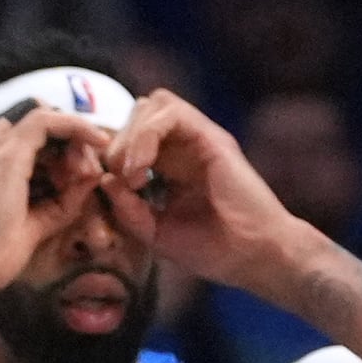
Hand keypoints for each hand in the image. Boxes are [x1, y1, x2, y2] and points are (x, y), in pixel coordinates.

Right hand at [0, 104, 117, 299]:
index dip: (58, 149)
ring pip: (44, 119)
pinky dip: (76, 128)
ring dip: (75, 141)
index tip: (79, 172)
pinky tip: (97, 142)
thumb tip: (92, 177)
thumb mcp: (37, 220)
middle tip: (88, 173)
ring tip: (88, 174)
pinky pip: (47, 121)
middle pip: (36, 126)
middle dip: (70, 144)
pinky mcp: (7, 154)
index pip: (26, 137)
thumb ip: (62, 199)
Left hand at [99, 91, 313, 298]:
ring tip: (133, 174)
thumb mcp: (156, 233)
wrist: (257, 258)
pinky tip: (143, 166)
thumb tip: (105, 178)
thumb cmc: (216, 252)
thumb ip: (127, 208)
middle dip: (118, 143)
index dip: (112, 155)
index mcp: (172, 167)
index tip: (113, 192)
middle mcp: (186, 147)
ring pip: (151, 104)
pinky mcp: (211, 136)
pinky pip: (168, 111)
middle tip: (123, 182)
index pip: (131, 137)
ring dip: (131, 136)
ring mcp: (200, 139)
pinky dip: (146, 134)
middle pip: (137, 114)